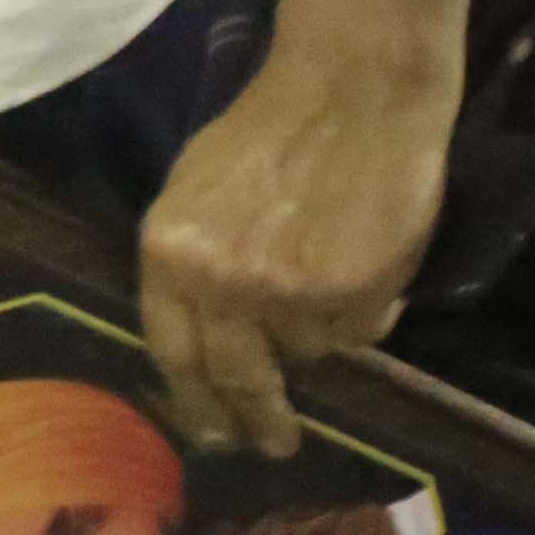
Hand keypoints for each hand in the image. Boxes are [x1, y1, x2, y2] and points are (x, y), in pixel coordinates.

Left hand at [132, 0, 473, 455]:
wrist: (350, 90)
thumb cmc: (269, 131)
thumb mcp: (199, 194)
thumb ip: (196, 266)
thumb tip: (207, 339)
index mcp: (168, 253)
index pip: (172, 353)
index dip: (194, 402)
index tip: (211, 433)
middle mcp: (220, 283)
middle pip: (236, 379)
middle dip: (256, 420)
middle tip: (272, 444)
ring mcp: (287, 294)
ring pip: (307, 354)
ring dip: (319, 336)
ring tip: (333, 281)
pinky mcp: (352, 295)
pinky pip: (358, 332)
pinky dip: (364, 314)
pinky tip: (365, 269)